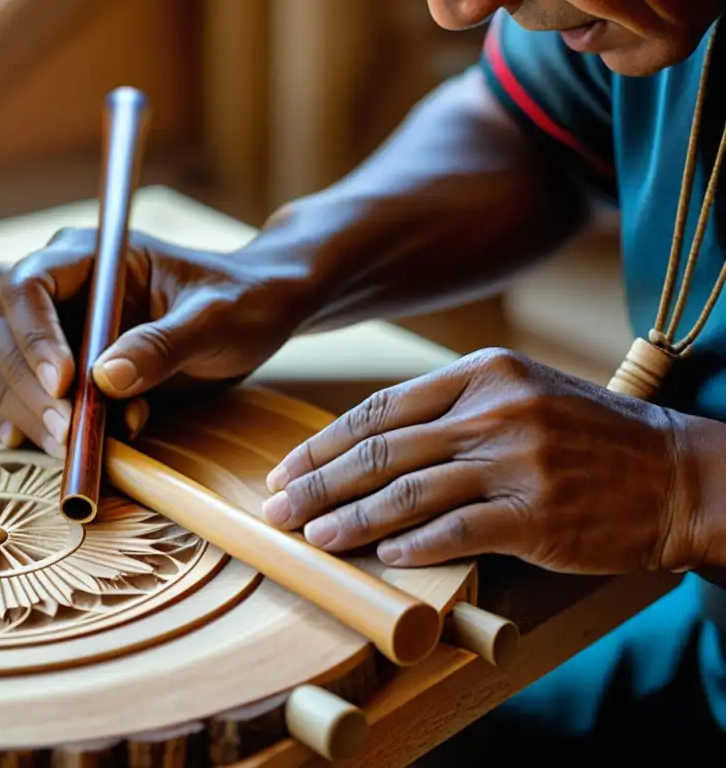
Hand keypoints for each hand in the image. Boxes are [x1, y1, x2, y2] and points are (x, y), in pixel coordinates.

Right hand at [0, 227, 313, 456]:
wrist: (252, 318)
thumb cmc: (239, 303)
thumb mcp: (216, 320)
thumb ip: (164, 343)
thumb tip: (105, 379)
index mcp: (89, 256)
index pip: (28, 284)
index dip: (33, 334)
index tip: (64, 383)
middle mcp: (55, 288)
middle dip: (25, 386)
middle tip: (68, 432)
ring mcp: (43, 330)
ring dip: (15, 409)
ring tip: (69, 443)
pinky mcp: (44, 371)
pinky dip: (0, 420)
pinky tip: (27, 441)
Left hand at [262, 348, 696, 573]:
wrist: (676, 472)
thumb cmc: (586, 435)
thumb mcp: (518, 394)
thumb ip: (448, 411)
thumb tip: (365, 446)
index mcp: (480, 373)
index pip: (379, 409)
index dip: (324, 443)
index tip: (286, 470)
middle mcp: (493, 411)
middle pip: (382, 451)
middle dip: (319, 483)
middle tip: (278, 510)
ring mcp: (516, 461)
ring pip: (409, 493)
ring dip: (352, 520)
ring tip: (313, 538)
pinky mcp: (537, 514)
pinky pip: (457, 531)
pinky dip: (414, 546)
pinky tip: (383, 558)